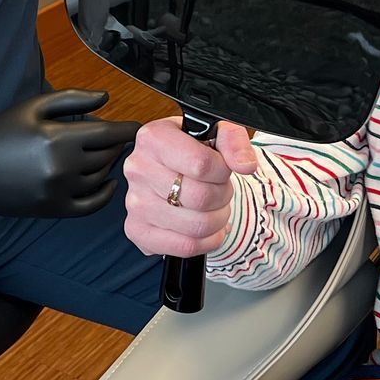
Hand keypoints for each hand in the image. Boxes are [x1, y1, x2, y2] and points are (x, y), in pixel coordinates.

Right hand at [0, 89, 138, 217]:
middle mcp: (63, 167)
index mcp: (59, 138)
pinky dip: (105, 194)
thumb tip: (107, 99)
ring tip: (106, 152)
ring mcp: (60, 191)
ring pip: (101, 177)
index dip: (128, 129)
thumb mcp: (35, 106)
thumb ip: (73, 99)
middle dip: (117, 144)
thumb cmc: (3, 131)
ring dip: (109, 163)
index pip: (109, 133)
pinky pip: (91, 205)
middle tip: (117, 136)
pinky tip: (108, 183)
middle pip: (107, 155)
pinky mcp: (54, 209)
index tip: (139, 127)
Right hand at [122, 116, 258, 257]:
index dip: (223, 171)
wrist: (168, 167)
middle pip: (200, 198)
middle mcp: (139, 169)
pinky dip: (206, 241)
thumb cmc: (191, 149)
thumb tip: (244, 164)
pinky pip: (185, 247)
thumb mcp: (215, 131)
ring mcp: (135, 203)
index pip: (201, 164)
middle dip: (222, 196)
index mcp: (153, 138)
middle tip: (220, 189)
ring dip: (217, 220)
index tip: (222, 168)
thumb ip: (234, 141)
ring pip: (196, 226)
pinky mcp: (138, 230)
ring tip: (213, 207)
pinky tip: (207, 228)